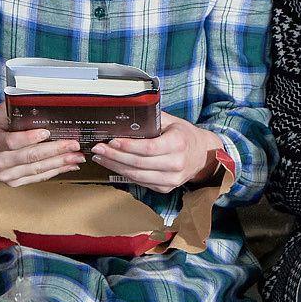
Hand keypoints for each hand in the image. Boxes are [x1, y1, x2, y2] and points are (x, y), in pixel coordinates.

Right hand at [0, 102, 83, 185]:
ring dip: (60, 164)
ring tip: (77, 157)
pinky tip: (67, 167)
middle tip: (74, 145)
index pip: (12, 142)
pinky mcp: (11, 182)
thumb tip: (39, 101)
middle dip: (55, 151)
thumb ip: (14, 109)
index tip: (47, 132)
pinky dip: (53, 172)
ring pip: (36, 170)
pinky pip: (35, 178)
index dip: (30, 138)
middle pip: (30, 157)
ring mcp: (5, 175)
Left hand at [91, 114, 223, 191]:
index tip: (111, 141)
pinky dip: (124, 174)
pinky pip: (141, 182)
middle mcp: (176, 164)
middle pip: (139, 164)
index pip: (149, 148)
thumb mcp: (171, 121)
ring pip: (137, 176)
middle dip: (115, 156)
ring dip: (115, 167)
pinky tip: (113, 165)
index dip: (128, 146)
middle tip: (98, 149)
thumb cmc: (183, 134)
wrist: (202, 155)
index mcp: (178, 144)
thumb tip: (125, 113)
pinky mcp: (166, 188)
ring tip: (100, 158)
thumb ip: (151, 118)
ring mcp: (172, 179)